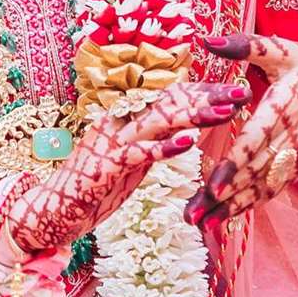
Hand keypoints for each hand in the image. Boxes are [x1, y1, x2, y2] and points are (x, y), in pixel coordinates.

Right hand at [6, 79, 250, 252]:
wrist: (55, 208)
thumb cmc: (94, 185)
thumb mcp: (130, 157)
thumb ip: (151, 140)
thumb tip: (181, 128)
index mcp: (127, 117)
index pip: (170, 95)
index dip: (203, 90)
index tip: (232, 88)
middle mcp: (121, 121)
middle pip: (170, 101)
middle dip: (208, 96)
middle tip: (242, 92)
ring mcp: (114, 140)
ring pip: (160, 119)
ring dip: (195, 113)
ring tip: (226, 110)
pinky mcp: (110, 164)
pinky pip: (141, 152)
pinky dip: (166, 146)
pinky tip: (189, 142)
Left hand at [184, 33, 297, 230]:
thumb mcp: (286, 51)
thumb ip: (245, 45)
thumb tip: (205, 39)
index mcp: (282, 109)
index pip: (255, 143)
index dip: (235, 166)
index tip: (214, 186)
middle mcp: (288, 141)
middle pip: (251, 174)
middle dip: (221, 197)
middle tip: (190, 215)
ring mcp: (295, 160)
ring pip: (259, 188)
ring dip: (230, 208)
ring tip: (200, 225)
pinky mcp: (297, 169)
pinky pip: (271, 191)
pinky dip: (248, 206)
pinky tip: (225, 220)